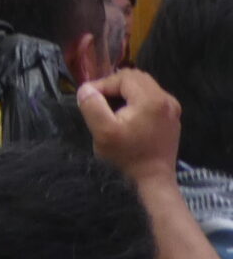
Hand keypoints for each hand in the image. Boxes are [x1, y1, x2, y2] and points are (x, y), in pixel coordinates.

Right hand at [81, 69, 182, 184]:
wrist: (153, 181)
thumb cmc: (127, 157)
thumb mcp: (102, 132)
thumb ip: (92, 105)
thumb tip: (86, 88)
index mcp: (151, 99)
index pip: (122, 77)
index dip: (103, 85)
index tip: (90, 100)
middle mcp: (166, 99)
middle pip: (135, 78)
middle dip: (114, 86)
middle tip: (100, 102)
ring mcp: (172, 109)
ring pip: (143, 87)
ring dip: (125, 93)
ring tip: (112, 109)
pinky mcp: (172, 119)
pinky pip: (151, 98)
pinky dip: (136, 101)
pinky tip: (128, 117)